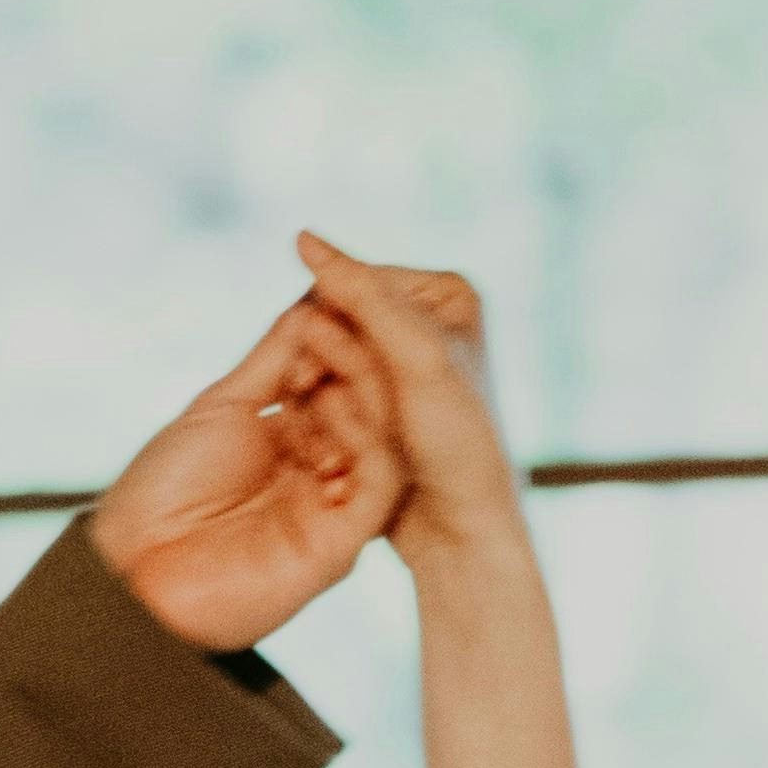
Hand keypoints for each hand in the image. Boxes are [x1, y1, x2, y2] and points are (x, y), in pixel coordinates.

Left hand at [87, 296, 402, 653]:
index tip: (340, 293)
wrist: (133, 570)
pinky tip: (343, 404)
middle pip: (367, 409)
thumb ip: (272, 361)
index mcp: (293, 441)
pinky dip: (370, 441)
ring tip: (347, 349)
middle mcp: (320, 473)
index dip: (341, 341)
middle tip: (354, 313)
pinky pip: (378, 487)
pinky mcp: (340, 545)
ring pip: (384, 443)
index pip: (338, 382)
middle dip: (361, 358)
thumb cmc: (163, 493)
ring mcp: (333, 508)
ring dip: (370, 392)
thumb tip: (312, 304)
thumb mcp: (220, 407)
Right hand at [293, 236, 524, 575]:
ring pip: (324, 361)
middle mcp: (426, 320)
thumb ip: (361, 294)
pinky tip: (331, 452)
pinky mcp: (381, 405)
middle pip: (334, 321)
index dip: (325, 327)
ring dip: (320, 398)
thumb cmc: (457, 442)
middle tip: (323, 408)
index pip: (350, 282)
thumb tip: (303, 237)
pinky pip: (328, 395)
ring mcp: (401, 364)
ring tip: (337, 440)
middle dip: (324, 367)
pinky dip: (322, 418)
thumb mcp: (413, 358)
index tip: (315, 378)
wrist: (465, 530)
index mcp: (445, 292)